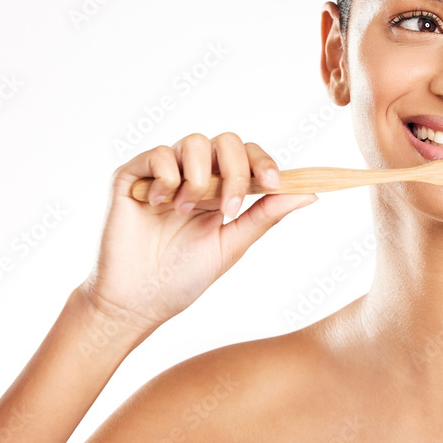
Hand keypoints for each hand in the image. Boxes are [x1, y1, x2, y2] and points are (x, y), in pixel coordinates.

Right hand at [80, 132, 317, 331]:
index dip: (263, 162)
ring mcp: (163, 173)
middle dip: (236, 169)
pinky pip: (157, 154)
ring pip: (193, 142)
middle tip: (229, 207)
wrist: (139, 300)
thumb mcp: (233, 243)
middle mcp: (193, 175)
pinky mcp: (132, 176)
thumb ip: (266, 214)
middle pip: (226, 142)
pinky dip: (167, 177)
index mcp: (220, 189)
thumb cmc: (184, 276)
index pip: (248, 156)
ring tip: (185, 212)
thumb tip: (310, 193)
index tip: (274, 182)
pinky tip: (160, 204)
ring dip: (198, 178)